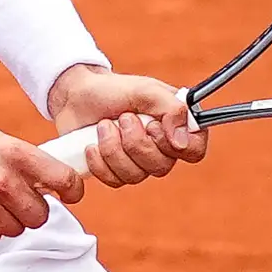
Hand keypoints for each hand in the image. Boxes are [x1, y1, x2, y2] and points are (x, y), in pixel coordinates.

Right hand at [0, 122, 84, 241]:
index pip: (63, 180)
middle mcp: (1, 181)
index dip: (72, 191)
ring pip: (16, 229)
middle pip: (40, 215)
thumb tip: (54, 183)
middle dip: (31, 209)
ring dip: (7, 220)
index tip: (69, 194)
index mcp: (14, 154)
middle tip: (15, 199)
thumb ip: (25, 160)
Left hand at [45, 65, 207, 186]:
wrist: (76, 97)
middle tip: (123, 117)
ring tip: (104, 125)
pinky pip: (114, 181)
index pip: (195, 151)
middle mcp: (162, 148)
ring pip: (135, 176)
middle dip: (135, 142)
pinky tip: (92, 144)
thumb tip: (181, 141)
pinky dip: (99, 162)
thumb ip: (171, 109)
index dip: (176, 146)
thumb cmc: (114, 90)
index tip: (154, 126)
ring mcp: (138, 163)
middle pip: (161, 167)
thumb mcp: (145, 90)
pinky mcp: (115, 172)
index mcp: (176, 126)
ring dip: (114, 149)